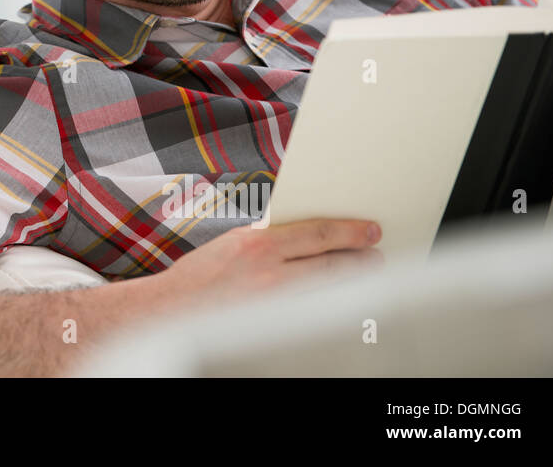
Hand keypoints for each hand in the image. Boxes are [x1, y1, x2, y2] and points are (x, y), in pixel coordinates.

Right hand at [154, 218, 383, 308]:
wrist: (175, 307)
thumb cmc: (203, 273)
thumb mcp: (236, 241)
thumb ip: (271, 238)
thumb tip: (310, 237)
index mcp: (258, 243)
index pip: (318, 233)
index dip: (349, 231)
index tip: (370, 230)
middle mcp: (269, 272)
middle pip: (330, 264)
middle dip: (359, 259)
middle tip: (377, 255)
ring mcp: (273, 301)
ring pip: (327, 289)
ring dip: (350, 280)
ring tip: (366, 273)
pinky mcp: (273, 323)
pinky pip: (312, 310)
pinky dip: (330, 301)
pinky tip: (341, 298)